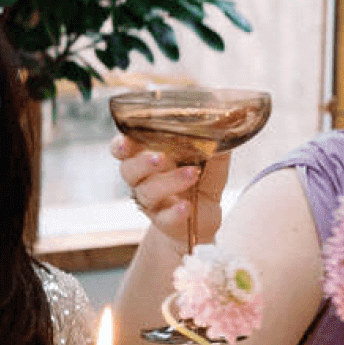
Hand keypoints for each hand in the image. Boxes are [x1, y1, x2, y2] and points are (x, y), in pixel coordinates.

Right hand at [113, 133, 230, 248]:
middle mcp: (143, 180)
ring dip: (169, 182)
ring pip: (148, 192)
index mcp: (148, 158)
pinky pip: (165, 218)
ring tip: (193, 173)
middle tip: (160, 157)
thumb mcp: (210, 157)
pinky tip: (186, 206)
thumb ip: (212, 141)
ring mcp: (152, 202)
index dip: (121, 145)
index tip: (127, 140)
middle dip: (142, 162)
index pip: (123, 149)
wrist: (205, 215)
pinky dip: (175, 212)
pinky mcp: (165, 221)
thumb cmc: (201, 180)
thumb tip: (223, 123)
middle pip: (129, 170)